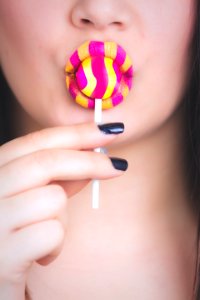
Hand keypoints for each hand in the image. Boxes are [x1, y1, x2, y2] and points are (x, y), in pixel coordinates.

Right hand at [0, 122, 124, 292]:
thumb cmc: (17, 235)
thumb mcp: (34, 200)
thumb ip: (59, 178)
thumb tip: (93, 156)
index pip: (34, 142)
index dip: (75, 133)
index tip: (109, 130)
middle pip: (44, 163)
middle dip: (88, 161)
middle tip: (118, 167)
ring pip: (52, 199)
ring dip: (63, 218)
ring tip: (49, 235)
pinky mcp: (2, 256)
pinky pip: (51, 234)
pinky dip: (56, 245)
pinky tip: (41, 256)